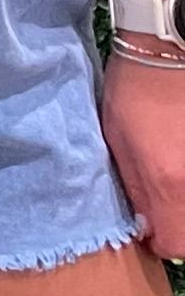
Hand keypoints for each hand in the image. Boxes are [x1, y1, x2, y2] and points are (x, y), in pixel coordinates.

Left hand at [103, 50, 184, 260]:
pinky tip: (179, 156)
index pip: (175, 246)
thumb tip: (146, 224)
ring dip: (184, 200)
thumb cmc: (133, 93)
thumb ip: (135, 188)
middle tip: (160, 195)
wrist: (167, 49)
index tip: (148, 225)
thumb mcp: (117, 142)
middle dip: (177, 221)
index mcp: (168, 185)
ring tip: (169, 169)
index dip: (159, 241)